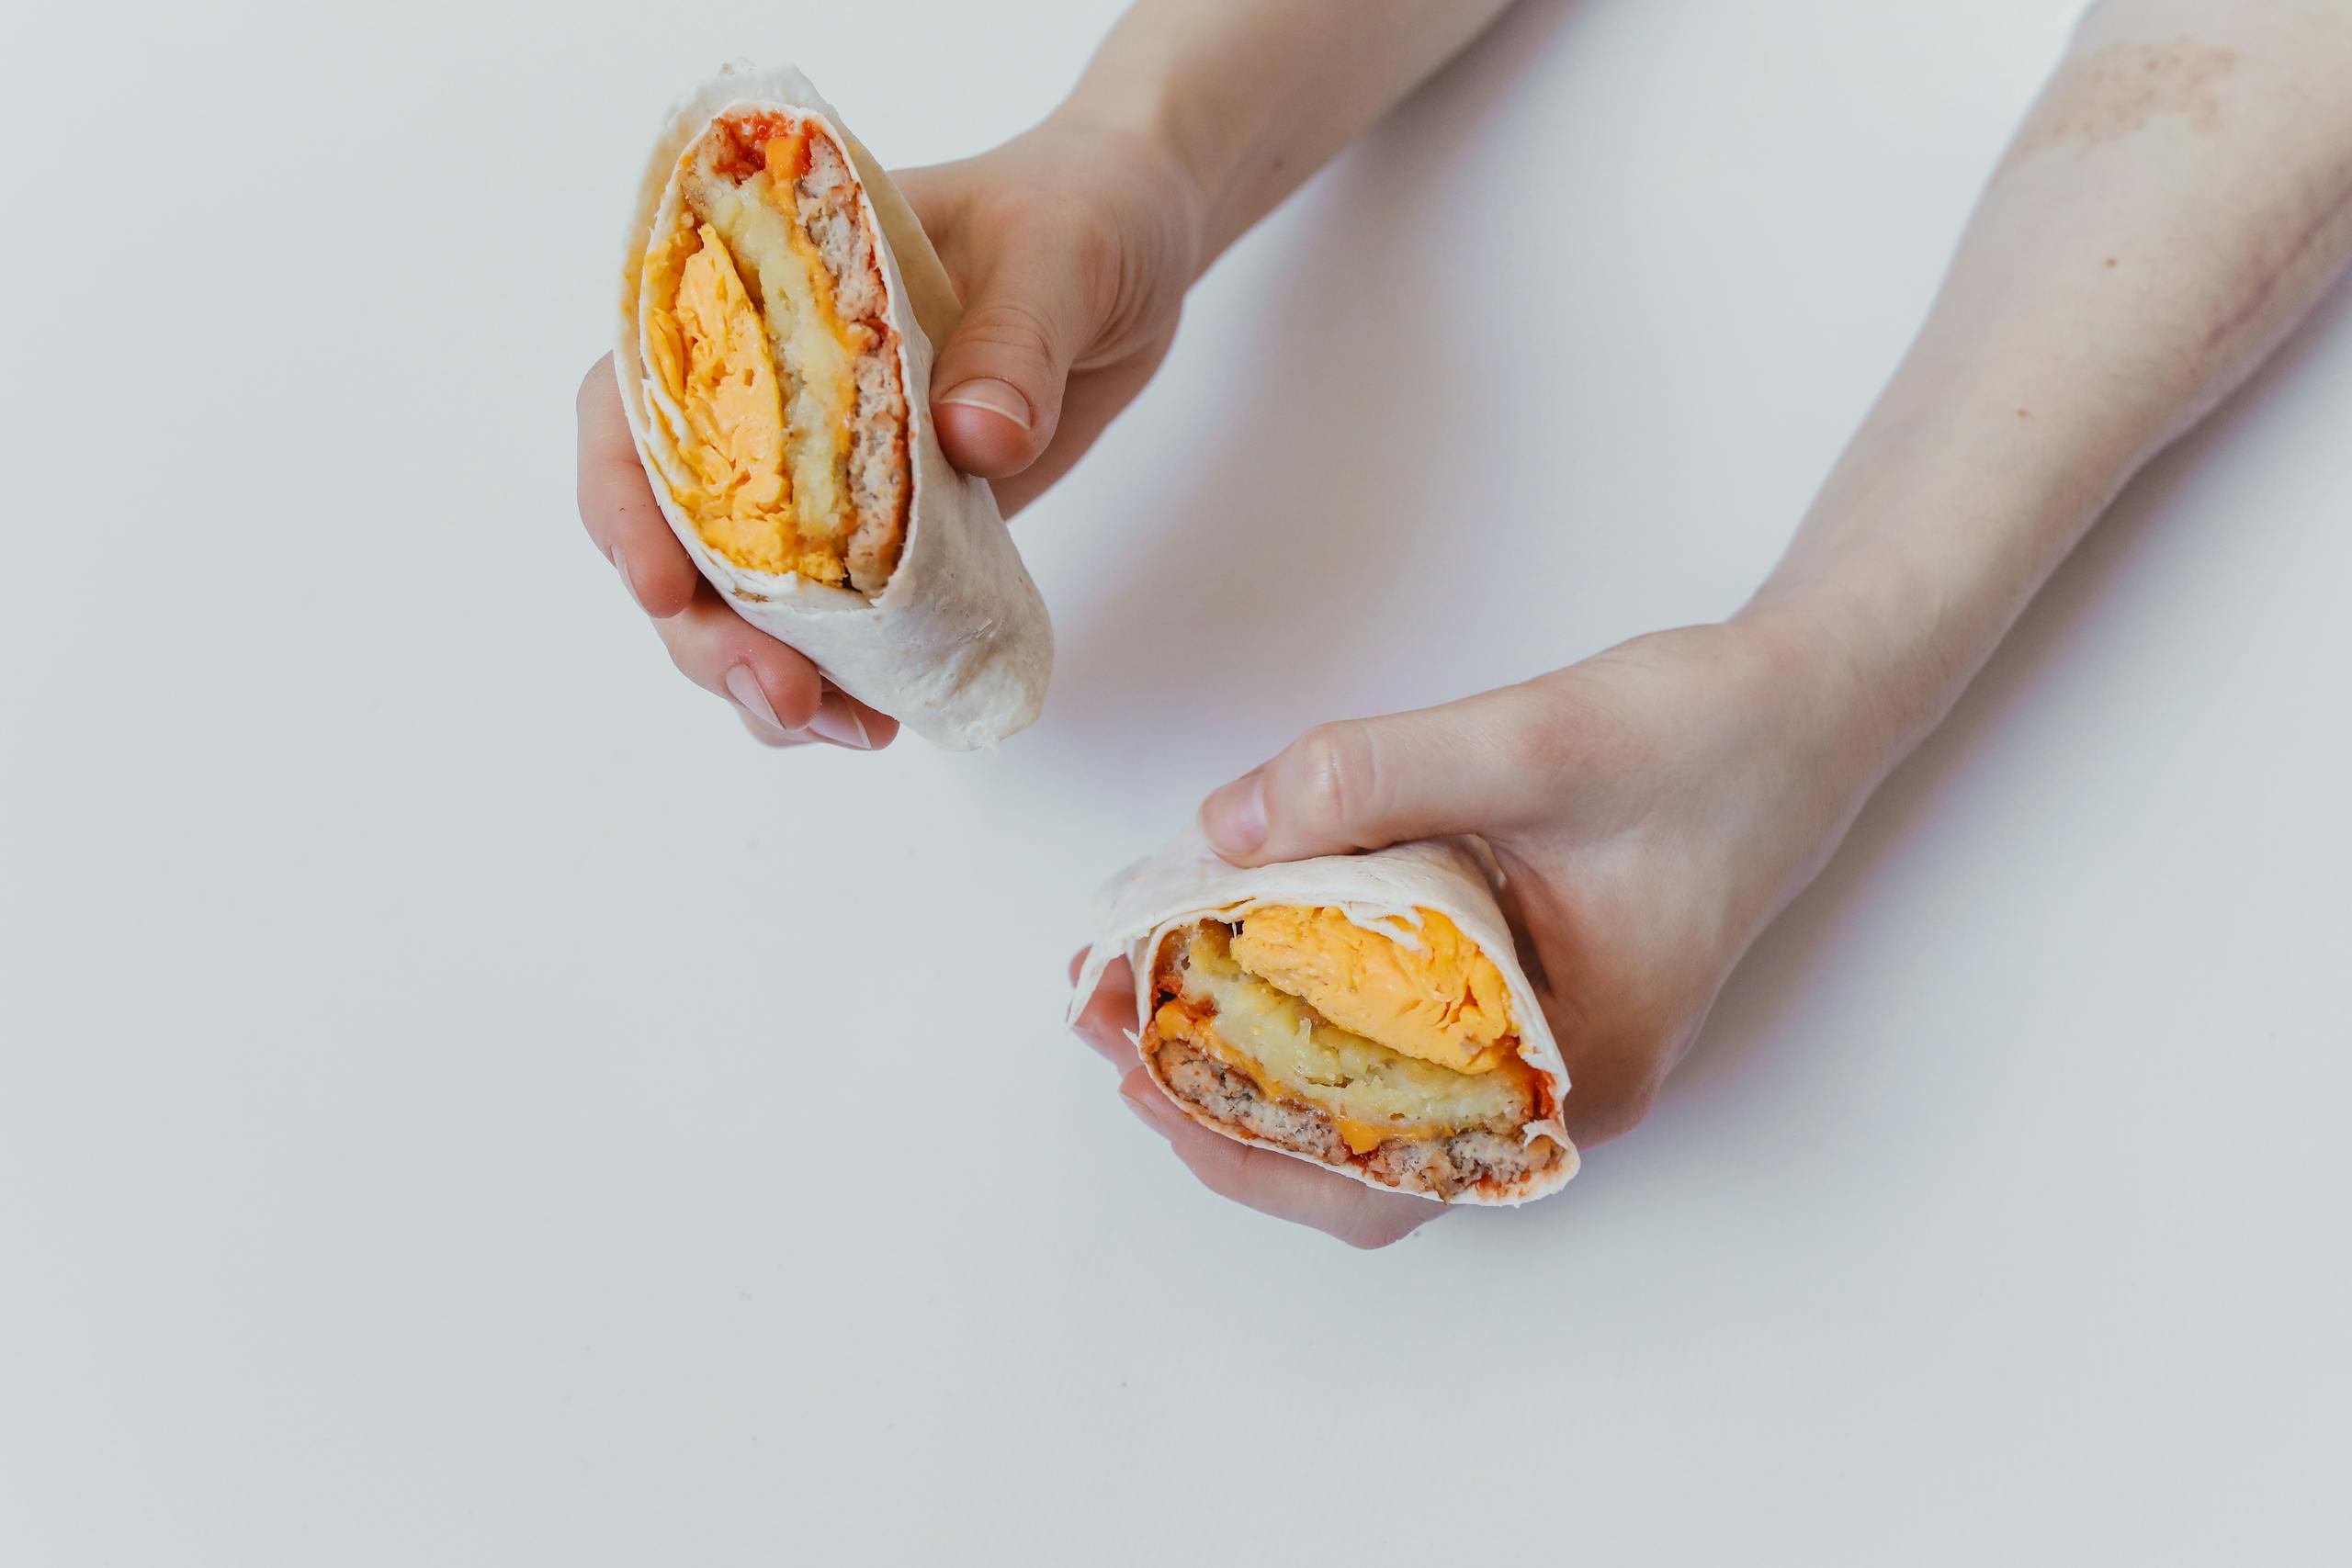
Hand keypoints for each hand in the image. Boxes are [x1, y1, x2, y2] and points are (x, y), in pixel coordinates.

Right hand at [575, 112, 1198, 745]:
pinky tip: (876, 722)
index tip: (665, 584)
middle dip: (707, 630)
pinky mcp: (887, 529)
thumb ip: (1018, 340)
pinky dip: (837, 681)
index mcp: (757, 291)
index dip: (626, 491)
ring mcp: (821, 468)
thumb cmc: (1083, 209)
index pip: (639, 388)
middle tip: (783, 696)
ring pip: (740, 593)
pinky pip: (832, 619)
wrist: (1140, 244)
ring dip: (759, 677)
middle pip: (678, 524)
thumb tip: (978, 441)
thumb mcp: (1061, 253)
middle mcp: (766, 388)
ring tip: (838, 731)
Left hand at [1070, 613, 1881, 1245]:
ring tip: (1146, 980)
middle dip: (1218, 1098)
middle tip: (1106, 1017)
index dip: (1238, 1146)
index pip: (1378, 1181)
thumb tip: (1221, 829)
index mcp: (1569, 1068)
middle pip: (1356, 1152)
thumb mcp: (1535, 742)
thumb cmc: (1710, 734)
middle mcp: (1553, 1080)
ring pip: (1371, 1088)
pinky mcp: (1525, 979)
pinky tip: (1243, 932)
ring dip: (1252, 1044)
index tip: (1139, 1076)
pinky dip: (1308, 991)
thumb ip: (1374, 779)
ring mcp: (1541, 1035)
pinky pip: (1398, 1022)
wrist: (1810, 699)